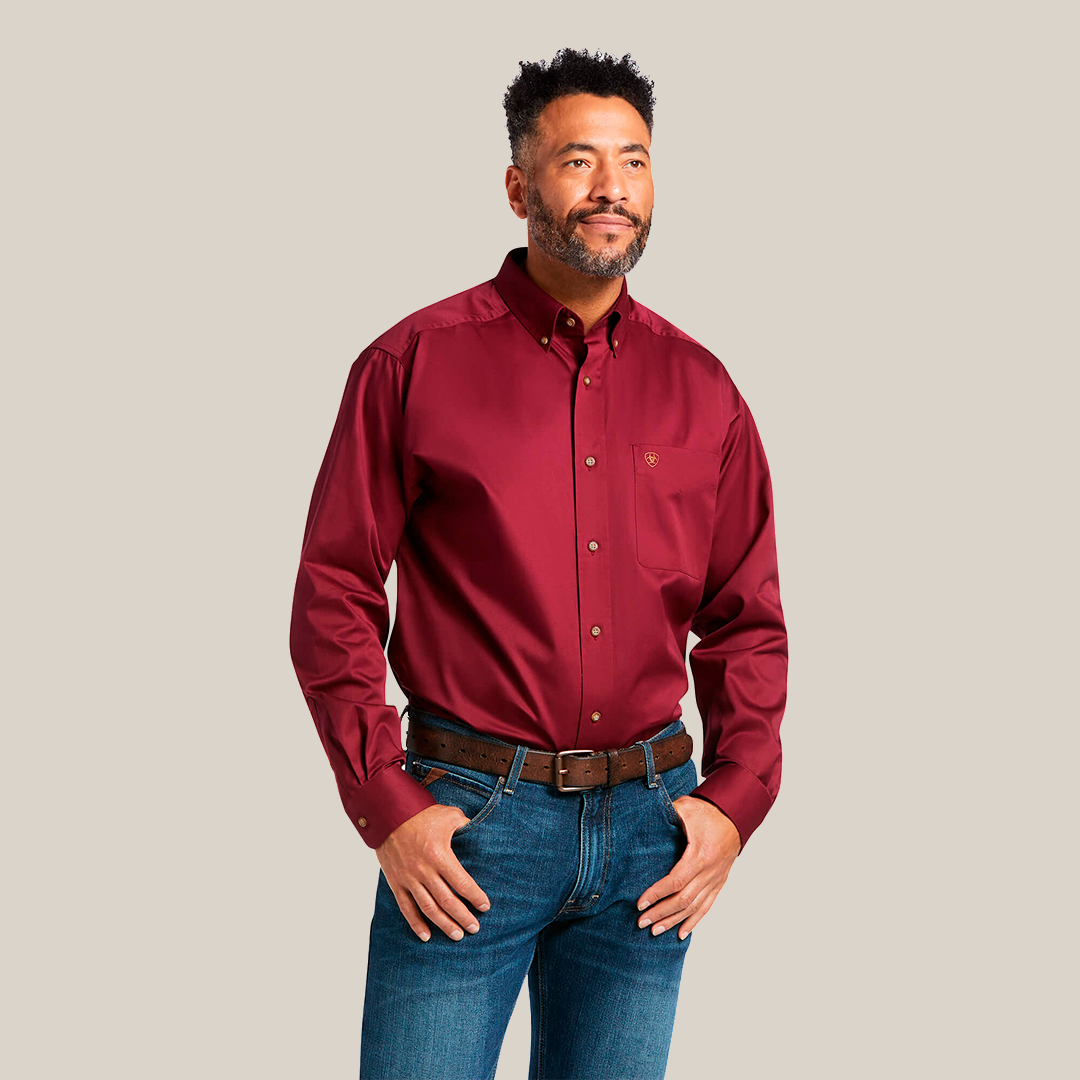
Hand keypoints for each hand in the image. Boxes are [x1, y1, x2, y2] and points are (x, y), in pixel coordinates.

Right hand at [375, 804, 491, 941]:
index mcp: (440, 855)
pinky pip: (406, 908)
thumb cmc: (420, 814)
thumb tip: (479, 831)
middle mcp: (424, 871)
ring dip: (444, 924)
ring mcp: (409, 879)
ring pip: (429, 909)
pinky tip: (426, 936)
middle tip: (475, 928)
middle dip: (463, 917)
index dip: (475, 897)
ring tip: (457, 935)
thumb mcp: (449, 815)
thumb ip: (465, 825)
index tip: (485, 907)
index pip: (462, 883)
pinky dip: (416, 924)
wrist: (388, 814)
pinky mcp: (396, 882)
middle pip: (447, 901)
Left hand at [635, 796, 741, 939]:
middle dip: (660, 912)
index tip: (640, 903)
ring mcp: (715, 879)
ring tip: (655, 931)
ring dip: (673, 921)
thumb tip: (645, 817)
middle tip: (641, 921)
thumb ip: (667, 814)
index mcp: (700, 855)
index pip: (675, 881)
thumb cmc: (709, 812)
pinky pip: (706, 906)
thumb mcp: (687, 808)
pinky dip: (694, 921)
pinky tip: (681, 933)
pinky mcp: (719, 883)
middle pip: (683, 900)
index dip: (657, 894)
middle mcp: (710, 872)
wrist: (735, 816)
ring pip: (693, 907)